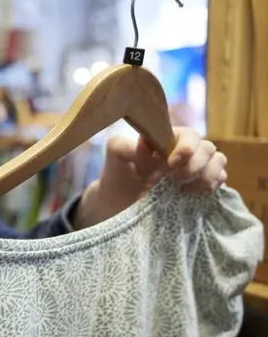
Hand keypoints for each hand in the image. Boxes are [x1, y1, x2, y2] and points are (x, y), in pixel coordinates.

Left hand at [74, 127, 227, 228]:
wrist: (118, 202)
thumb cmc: (117, 173)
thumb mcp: (115, 155)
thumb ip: (126, 144)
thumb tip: (146, 143)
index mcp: (167, 138)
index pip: (191, 134)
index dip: (187, 148)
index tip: (171, 164)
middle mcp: (184, 150)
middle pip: (208, 148)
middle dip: (194, 165)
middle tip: (174, 180)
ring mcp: (195, 167)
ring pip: (219, 161)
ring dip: (206, 175)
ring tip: (184, 189)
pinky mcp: (200, 185)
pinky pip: (220, 178)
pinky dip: (213, 185)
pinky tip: (193, 193)